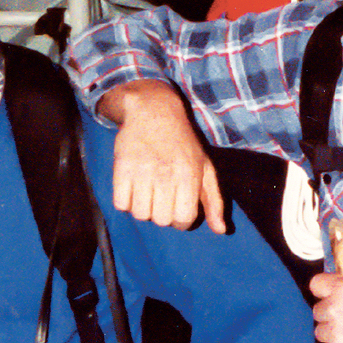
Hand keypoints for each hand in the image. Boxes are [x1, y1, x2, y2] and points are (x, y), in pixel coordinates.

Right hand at [98, 80, 225, 233]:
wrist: (153, 111)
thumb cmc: (183, 144)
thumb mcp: (205, 168)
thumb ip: (215, 201)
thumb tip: (221, 230)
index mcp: (189, 175)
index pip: (184, 219)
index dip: (181, 219)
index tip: (178, 208)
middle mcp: (166, 174)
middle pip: (162, 220)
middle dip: (162, 213)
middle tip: (162, 196)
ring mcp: (142, 171)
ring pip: (140, 214)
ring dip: (144, 208)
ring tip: (148, 191)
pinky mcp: (121, 168)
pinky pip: (121, 204)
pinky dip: (126, 201)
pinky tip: (133, 187)